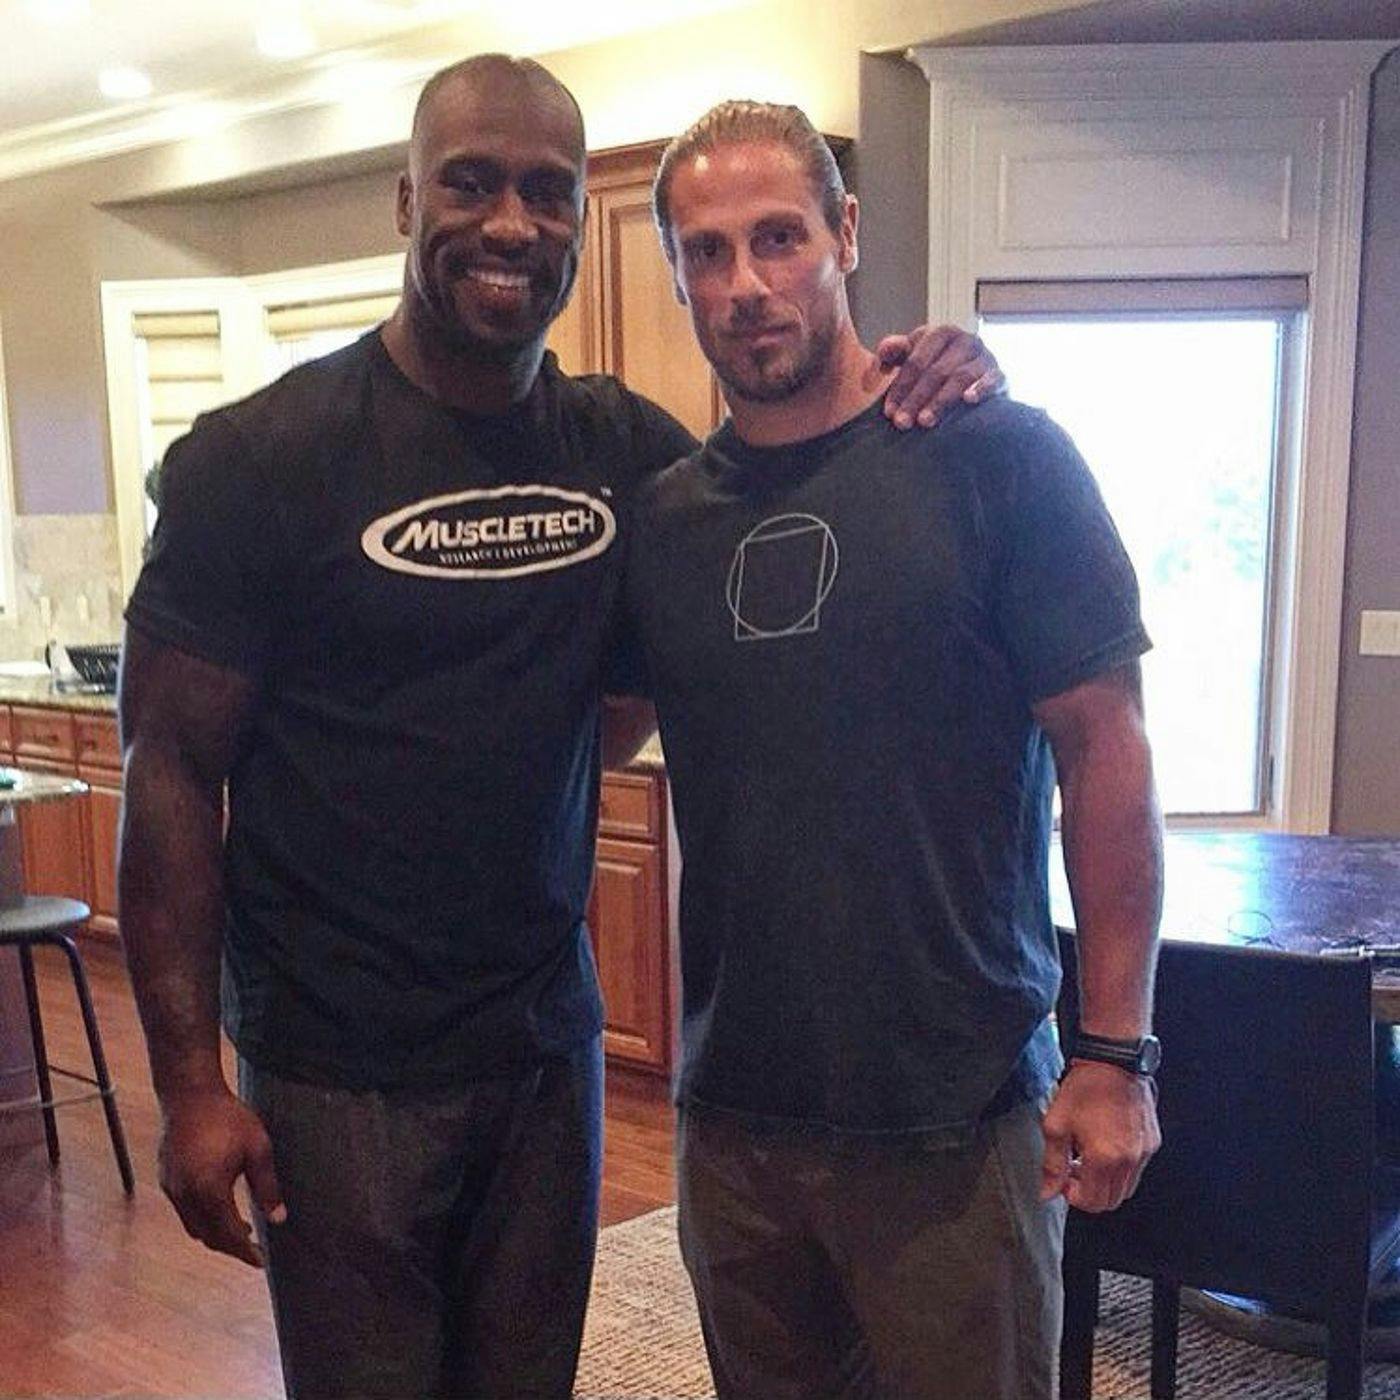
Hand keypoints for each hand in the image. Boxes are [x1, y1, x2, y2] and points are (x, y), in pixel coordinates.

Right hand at [158, 1088, 285, 1266]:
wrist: (190, 1095)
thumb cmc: (228, 1118)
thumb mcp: (257, 1149)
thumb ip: (267, 1186)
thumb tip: (278, 1218)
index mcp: (209, 1190)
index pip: (229, 1234)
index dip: (246, 1252)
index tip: (261, 1262)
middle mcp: (185, 1196)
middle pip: (208, 1237)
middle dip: (231, 1247)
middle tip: (253, 1250)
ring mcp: (171, 1189)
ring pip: (194, 1227)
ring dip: (216, 1234)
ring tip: (241, 1231)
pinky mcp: (166, 1180)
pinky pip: (185, 1212)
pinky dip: (202, 1219)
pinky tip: (220, 1209)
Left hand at [867, 325, 1005, 429]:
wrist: (973, 381)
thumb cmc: (933, 368)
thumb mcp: (909, 357)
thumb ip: (893, 352)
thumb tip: (885, 351)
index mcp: (941, 333)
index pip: (916, 360)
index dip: (900, 387)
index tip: (889, 413)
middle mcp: (966, 340)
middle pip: (936, 371)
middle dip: (916, 399)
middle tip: (902, 423)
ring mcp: (985, 356)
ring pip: (961, 377)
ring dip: (941, 401)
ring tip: (925, 422)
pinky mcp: (1000, 375)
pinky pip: (994, 379)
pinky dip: (982, 388)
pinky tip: (969, 400)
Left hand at [1040, 1061, 1160, 1212]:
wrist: (1113, 1061)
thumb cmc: (1085, 1088)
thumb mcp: (1056, 1124)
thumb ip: (1052, 1164)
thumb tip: (1048, 1192)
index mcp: (1104, 1158)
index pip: (1091, 1202)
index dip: (1072, 1195)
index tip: (1063, 1178)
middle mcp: (1129, 1160)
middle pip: (1110, 1202)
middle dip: (1089, 1193)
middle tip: (1073, 1170)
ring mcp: (1143, 1152)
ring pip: (1125, 1189)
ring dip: (1105, 1183)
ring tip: (1087, 1157)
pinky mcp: (1152, 1142)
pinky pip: (1137, 1170)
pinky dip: (1120, 1169)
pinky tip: (1104, 1146)